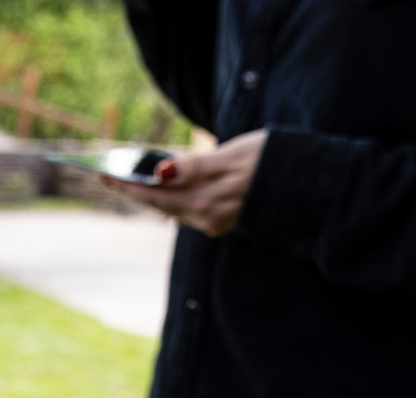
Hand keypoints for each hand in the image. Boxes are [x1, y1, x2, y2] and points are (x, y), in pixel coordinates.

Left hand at [111, 130, 266, 237]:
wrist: (313, 184)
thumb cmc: (274, 161)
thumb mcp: (233, 156)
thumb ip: (195, 167)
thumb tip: (159, 173)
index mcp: (205, 200)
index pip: (154, 195)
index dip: (127, 186)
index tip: (102, 176)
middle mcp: (207, 217)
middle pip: (160, 206)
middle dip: (135, 192)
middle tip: (110, 177)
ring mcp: (217, 221)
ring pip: (175, 210)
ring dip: (153, 197)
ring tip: (132, 182)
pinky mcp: (226, 220)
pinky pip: (191, 211)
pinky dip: (174, 199)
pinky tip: (169, 189)